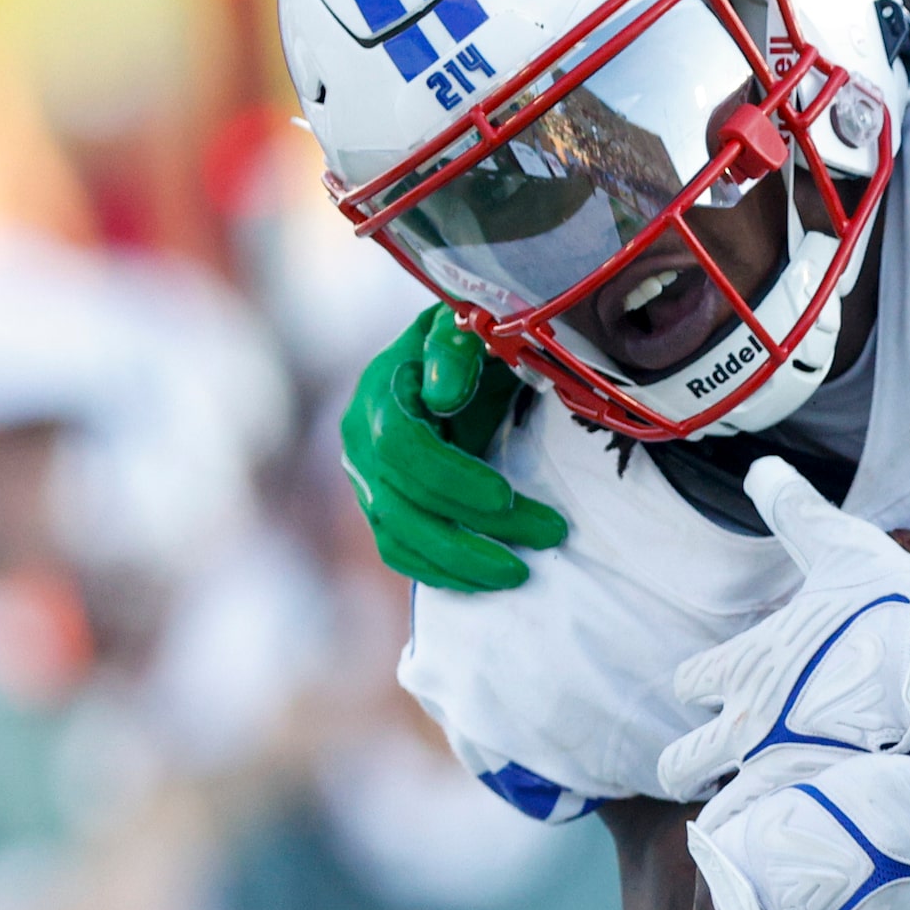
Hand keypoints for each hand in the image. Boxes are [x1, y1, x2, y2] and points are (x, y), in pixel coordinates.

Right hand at [340, 305, 567, 590]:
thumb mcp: (471, 327)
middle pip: (404, 502)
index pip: (401, 447)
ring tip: (522, 573)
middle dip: (475, 528)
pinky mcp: (381, 503)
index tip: (505, 496)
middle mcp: (360, 439)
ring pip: (399, 535)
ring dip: (461, 563)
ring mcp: (365, 477)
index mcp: (381, 391)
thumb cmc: (475, 337)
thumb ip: (454, 350)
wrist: (460, 353)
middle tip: (549, 537)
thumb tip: (442, 397)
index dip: (450, 476)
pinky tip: (486, 581)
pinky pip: (399, 549)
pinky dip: (440, 571)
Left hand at [661, 460, 909, 807]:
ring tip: (764, 797)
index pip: (687, 685)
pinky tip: (804, 822)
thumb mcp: (840, 547)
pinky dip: (784, 834)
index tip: (730, 685)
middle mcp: (748, 727)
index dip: (703, 685)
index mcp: (744, 668)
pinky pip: (782, 834)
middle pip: (678, 767)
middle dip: (692, 766)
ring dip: (736, 807)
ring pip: (725, 815)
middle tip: (727, 757)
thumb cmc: (896, 604)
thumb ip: (794, 512)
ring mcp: (785, 771)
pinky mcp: (825, 799)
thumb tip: (760, 469)